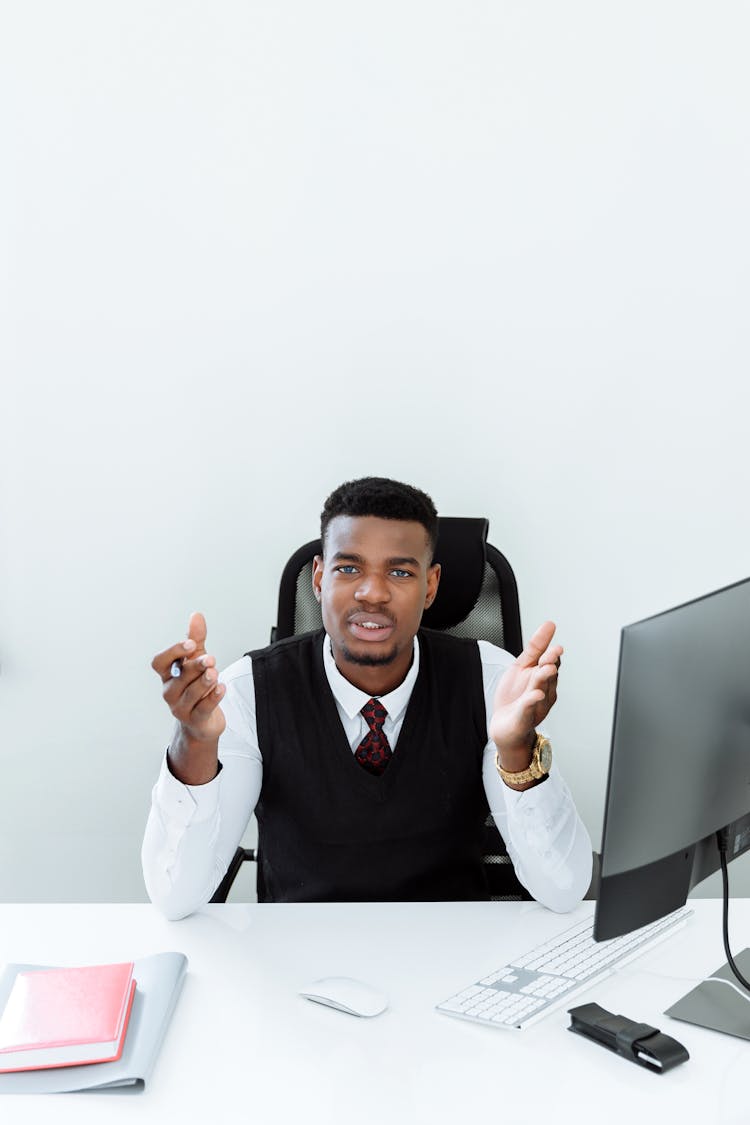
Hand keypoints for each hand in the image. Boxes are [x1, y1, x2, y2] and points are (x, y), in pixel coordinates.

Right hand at [151, 612, 225, 750]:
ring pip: (191, 694)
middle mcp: (170, 691)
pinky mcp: (195, 720)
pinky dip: (213, 698)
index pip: (159, 662)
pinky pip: (203, 708)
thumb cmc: (196, 685)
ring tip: (215, 674)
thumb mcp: (197, 659)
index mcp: (168, 674)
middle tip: (211, 659)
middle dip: (195, 667)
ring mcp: (180, 707)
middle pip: (179, 677)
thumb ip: (196, 639)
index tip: (190, 644)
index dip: (173, 652)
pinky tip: (221, 688)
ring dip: (204, 682)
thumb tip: (196, 615)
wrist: (201, 720)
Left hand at [489, 621, 561, 760]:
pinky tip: (536, 695)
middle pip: (549, 676)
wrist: (506, 725)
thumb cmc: (515, 695)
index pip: (550, 662)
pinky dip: (531, 702)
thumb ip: (535, 647)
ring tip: (545, 668)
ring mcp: (535, 705)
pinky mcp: (524, 718)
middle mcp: (543, 690)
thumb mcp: (522, 666)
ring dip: (543, 679)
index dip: (552, 654)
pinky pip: (528, 710)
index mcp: (542, 676)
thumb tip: (549, 625)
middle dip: (550, 665)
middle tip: (550, 656)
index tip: (556, 647)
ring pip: (541, 690)